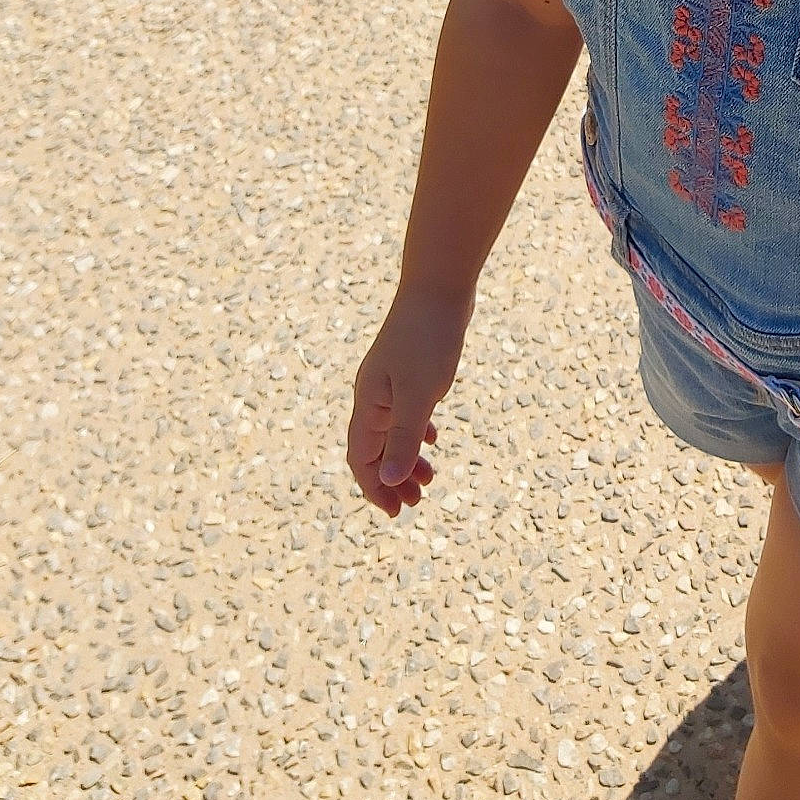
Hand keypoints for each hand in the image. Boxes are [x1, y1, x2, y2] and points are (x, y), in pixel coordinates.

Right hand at [347, 287, 470, 518]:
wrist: (438, 286)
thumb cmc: (429, 339)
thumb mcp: (419, 395)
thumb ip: (404, 438)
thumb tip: (387, 481)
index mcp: (368, 404)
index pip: (361, 459)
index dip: (374, 489)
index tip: (395, 513)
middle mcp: (373, 395)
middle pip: (375, 449)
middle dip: (392, 479)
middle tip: (417, 502)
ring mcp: (390, 380)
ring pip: (392, 431)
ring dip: (407, 458)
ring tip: (430, 479)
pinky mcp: (409, 368)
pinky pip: (405, 410)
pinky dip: (416, 430)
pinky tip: (432, 436)